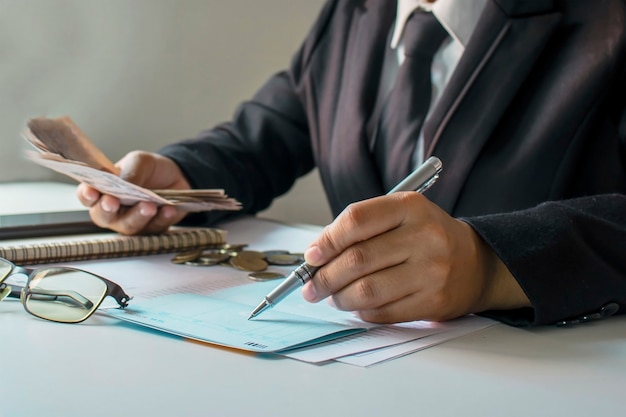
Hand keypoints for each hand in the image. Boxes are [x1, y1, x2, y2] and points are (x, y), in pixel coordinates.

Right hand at [77, 150, 189, 234]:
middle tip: (113, 202)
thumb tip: (124, 183)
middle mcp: (115, 211)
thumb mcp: (140, 161)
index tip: (91, 192)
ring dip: (138, 216)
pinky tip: (168, 209)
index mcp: (104, 190)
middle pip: (103, 217)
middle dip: (106, 210)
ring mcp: (133, 222)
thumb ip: (130, 172)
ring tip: (149, 205)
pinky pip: (156, 228)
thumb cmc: (150, 170)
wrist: (177, 176)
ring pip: (129, 226)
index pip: (88, 196)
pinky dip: (162, 219)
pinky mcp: (153, 228)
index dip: (87, 195)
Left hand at [301, 192, 530, 322]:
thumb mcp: (400, 216)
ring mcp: (432, 271)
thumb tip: (315, 256)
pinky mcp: (434, 302)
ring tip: (334, 296)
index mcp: (410, 207)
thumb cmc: (425, 237)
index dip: (327, 240)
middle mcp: (424, 237)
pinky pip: (383, 312)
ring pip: (367, 291)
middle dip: (324, 277)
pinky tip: (359, 305)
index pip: (356, 220)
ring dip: (340, 297)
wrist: (476, 263)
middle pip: (357, 259)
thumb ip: (360, 229)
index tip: (311, 256)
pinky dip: (362, 312)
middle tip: (311, 286)